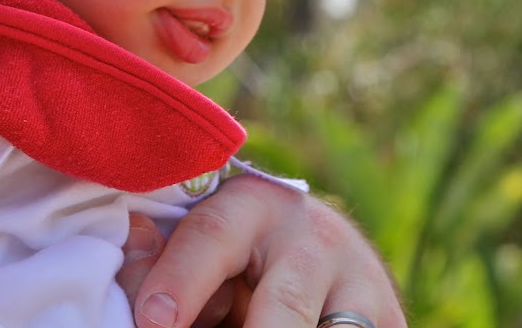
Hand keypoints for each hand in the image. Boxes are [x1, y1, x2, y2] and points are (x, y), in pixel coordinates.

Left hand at [118, 176, 406, 327]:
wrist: (324, 267)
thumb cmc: (239, 268)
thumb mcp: (204, 259)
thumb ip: (167, 263)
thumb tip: (132, 242)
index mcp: (252, 204)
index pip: (213, 236)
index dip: (180, 281)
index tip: (153, 321)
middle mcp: (314, 233)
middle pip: (284, 303)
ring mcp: (361, 278)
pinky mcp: (389, 318)